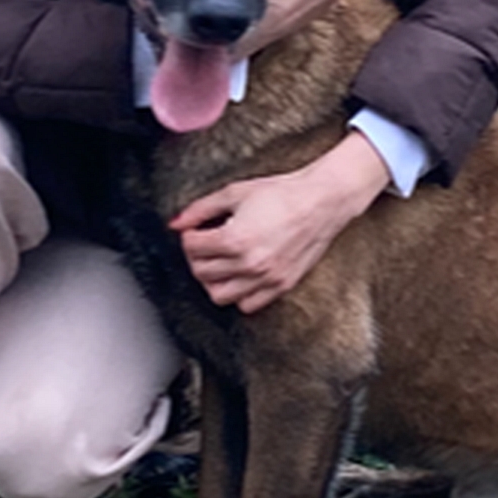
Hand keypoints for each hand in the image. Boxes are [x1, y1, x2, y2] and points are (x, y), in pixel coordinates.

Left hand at [169, 132, 389, 313]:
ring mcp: (266, 278)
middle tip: (205, 245)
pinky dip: (238, 294)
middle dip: (197, 257)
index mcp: (234, 239)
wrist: (321, 200)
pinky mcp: (281, 285)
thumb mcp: (235, 193)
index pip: (192, 249)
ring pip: (220, 295)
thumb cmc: (282, 193)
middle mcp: (249, 264)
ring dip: (213, 280)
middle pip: (202, 273)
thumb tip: (176, 223)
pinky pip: (247, 305)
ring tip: (220, 262)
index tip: (196, 231)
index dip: (190, 237)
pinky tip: (241, 275)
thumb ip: (201, 209)